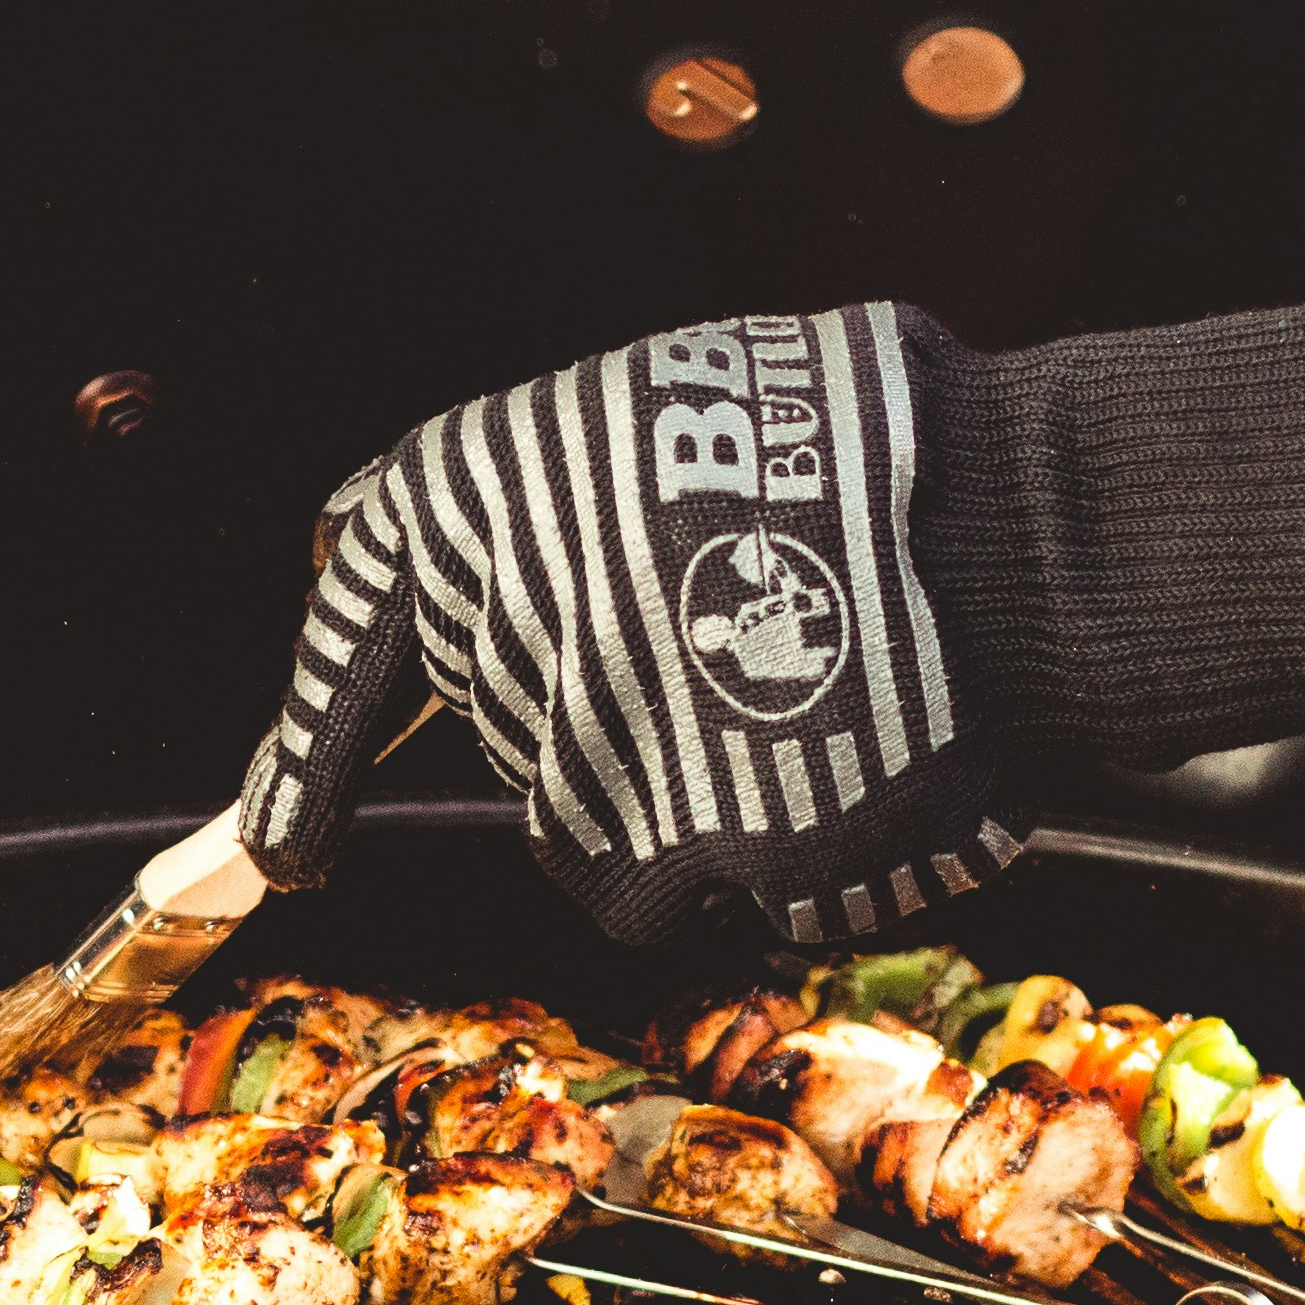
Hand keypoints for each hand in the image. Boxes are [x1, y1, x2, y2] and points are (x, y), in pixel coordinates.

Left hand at [234, 288, 1304, 949]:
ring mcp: (574, 761)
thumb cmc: (872, 449)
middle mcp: (486, 640)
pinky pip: (679, 895)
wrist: (1014, 540)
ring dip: (681, 794)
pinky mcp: (670, 862)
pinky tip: (828, 783)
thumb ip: (556, 504)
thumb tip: (479, 570)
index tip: (290, 844)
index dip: (307, 763)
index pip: (346, 656)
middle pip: (516, 742)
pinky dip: (743, 863)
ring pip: (591, 832)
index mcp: (460, 503)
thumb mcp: (668, 409)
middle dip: (607, 716)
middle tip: (744, 652)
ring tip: (813, 701)